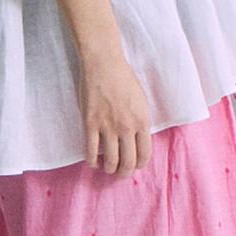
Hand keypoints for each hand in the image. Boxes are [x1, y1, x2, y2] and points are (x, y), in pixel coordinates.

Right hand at [77, 53, 151, 177]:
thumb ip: (140, 121)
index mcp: (142, 121)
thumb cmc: (123, 77)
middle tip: (120, 172)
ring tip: (107, 168)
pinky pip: (90, 152)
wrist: (103, 62)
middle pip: (128, 162)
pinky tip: (93, 162)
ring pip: (110, 161)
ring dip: (109, 169)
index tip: (134, 166)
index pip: (144, 155)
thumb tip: (137, 141)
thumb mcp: (141, 100)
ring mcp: (108, 127)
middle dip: (124, 172)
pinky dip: (92, 162)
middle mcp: (127, 127)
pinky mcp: (90, 124)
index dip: (139, 165)